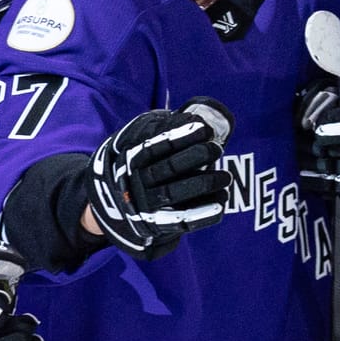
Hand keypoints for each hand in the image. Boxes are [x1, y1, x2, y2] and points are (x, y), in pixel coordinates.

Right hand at [86, 100, 232, 260]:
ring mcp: (147, 205)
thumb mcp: (139, 140)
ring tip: (225, 176)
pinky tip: (222, 200)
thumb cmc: (139, 163)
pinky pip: (181, 220)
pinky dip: (203, 212)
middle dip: (195, 157)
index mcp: (131, 158)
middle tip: (217, 149)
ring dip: (204, 184)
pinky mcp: (158, 224)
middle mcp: (137, 182)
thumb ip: (162, 128)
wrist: (114, 203)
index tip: (205, 129)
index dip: (180, 137)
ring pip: (175, 194)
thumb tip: (194, 116)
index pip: (156, 146)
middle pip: (168, 169)